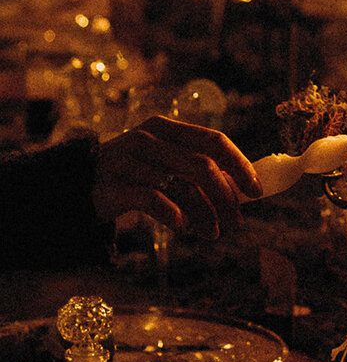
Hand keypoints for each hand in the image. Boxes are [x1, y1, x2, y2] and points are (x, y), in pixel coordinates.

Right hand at [93, 116, 262, 239]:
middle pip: (203, 166)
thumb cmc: (131, 176)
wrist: (75, 186)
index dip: (240, 164)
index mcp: (166, 128)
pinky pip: (153, 200)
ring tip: (212, 233)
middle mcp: (149, 139)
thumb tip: (241, 191)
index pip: (214, 140)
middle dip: (226, 197)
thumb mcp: (162, 164)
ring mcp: (129, 160)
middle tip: (237, 222)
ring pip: (182, 186)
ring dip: (204, 213)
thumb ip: (195, 171)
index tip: (256, 190)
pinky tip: (182, 228)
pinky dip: (174, 215)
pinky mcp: (113, 185)